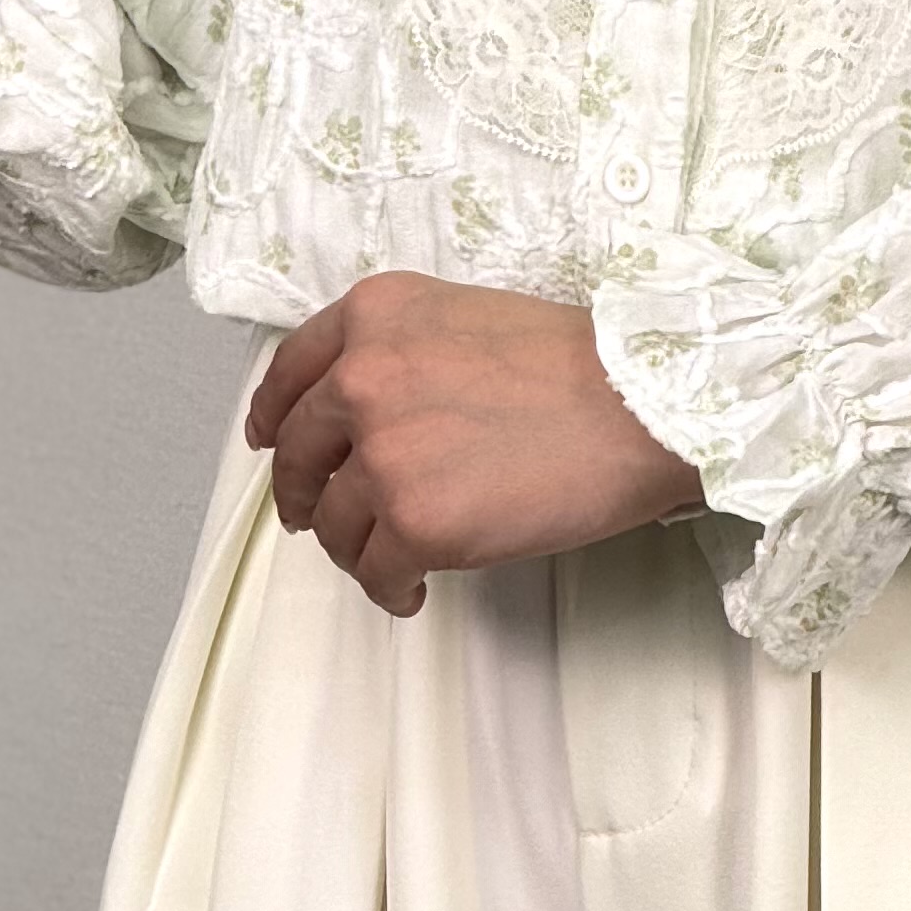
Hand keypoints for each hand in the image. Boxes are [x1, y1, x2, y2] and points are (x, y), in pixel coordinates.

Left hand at [245, 273, 704, 616]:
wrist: (642, 406)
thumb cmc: (581, 364)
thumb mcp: (467, 317)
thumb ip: (403, 350)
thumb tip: (369, 414)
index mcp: (375, 316)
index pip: (292, 368)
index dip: (274, 413)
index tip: (268, 440)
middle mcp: (361, 377)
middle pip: (298, 451)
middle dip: (300, 492)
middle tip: (312, 517)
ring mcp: (382, 454)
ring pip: (333, 522)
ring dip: (353, 548)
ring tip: (388, 562)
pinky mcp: (413, 522)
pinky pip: (374, 571)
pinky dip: (389, 588)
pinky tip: (412, 593)